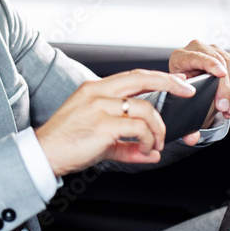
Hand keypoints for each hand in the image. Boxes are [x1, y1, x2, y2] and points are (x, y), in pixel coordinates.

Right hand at [35, 69, 195, 176]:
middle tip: (186, 92)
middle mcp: (97, 93)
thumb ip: (127, 143)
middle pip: (142, 79)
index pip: (133, 76)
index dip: (158, 78)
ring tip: (156, 145)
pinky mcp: (102, 126)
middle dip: (170, 83)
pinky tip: (146, 150)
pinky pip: (138, 129)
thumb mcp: (99, 138)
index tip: (177, 83)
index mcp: (94, 89)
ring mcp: (99, 107)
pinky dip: (149, 140)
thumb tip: (151, 153)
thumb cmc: (66, 143)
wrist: (43, 154)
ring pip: (146, 109)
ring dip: (158, 129)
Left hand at [169, 39, 229, 122]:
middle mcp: (199, 49)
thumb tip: (190, 90)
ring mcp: (214, 51)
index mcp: (181, 56)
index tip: (221, 74)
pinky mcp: (227, 57)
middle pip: (220, 62)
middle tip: (224, 107)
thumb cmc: (180, 87)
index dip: (211, 64)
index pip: (198, 56)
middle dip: (225, 87)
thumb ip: (181, 86)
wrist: (187, 85)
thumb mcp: (176, 88)